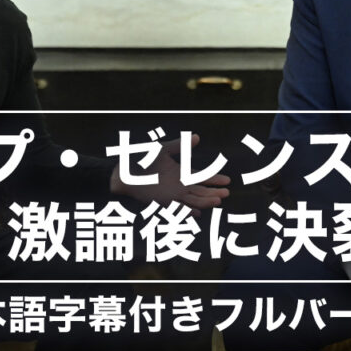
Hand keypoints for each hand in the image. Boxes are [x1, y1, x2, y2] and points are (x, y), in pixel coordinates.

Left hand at [110, 133, 229, 214]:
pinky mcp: (161, 202)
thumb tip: (197, 137)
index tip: (228, 180)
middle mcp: (179, 186)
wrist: (122, 171)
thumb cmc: (141, 159)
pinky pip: (177, 209)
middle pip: (200, 191)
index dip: (214, 179)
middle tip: (226, 193)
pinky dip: (187, 211)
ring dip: (205, 202)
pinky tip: (198, 213)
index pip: (202, 178)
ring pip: (192, 201)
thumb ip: (180, 145)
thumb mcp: (162, 150)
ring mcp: (171, 195)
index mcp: (181, 173)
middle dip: (213, 192)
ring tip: (218, 201)